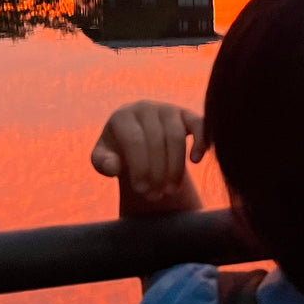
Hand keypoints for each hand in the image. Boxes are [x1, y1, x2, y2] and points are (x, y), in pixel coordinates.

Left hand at [91, 101, 207, 213]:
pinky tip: (195, 161)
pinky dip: (200, 141)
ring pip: (176, 137)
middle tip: (156, 195)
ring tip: (170, 189)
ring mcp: (168, 109)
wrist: (136, 140)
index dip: (140, 168)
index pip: (134, 141)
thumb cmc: (118, 152)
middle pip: (156, 141)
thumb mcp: (103, 159)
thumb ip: (102, 163)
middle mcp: (145, 108)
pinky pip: (199, 124)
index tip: (141, 191)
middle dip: (157, 172)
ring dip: (175, 166)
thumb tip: (114, 166)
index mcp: (122, 116)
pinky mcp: (187, 114)